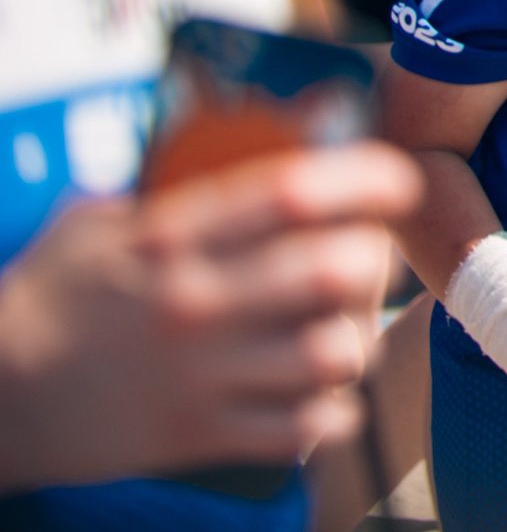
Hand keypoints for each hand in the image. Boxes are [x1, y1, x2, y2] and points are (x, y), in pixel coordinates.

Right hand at [0, 144, 418, 493]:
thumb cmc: (50, 300)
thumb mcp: (100, 224)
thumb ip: (177, 184)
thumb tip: (267, 130)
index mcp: (173, 240)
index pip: (294, 193)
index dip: (366, 178)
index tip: (396, 177)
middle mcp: (196, 304)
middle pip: (337, 270)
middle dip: (373, 258)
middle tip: (367, 256)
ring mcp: (202, 375)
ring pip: (335, 352)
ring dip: (356, 336)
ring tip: (343, 326)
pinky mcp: (200, 434)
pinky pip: (306, 427)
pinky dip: (332, 410)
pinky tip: (321, 392)